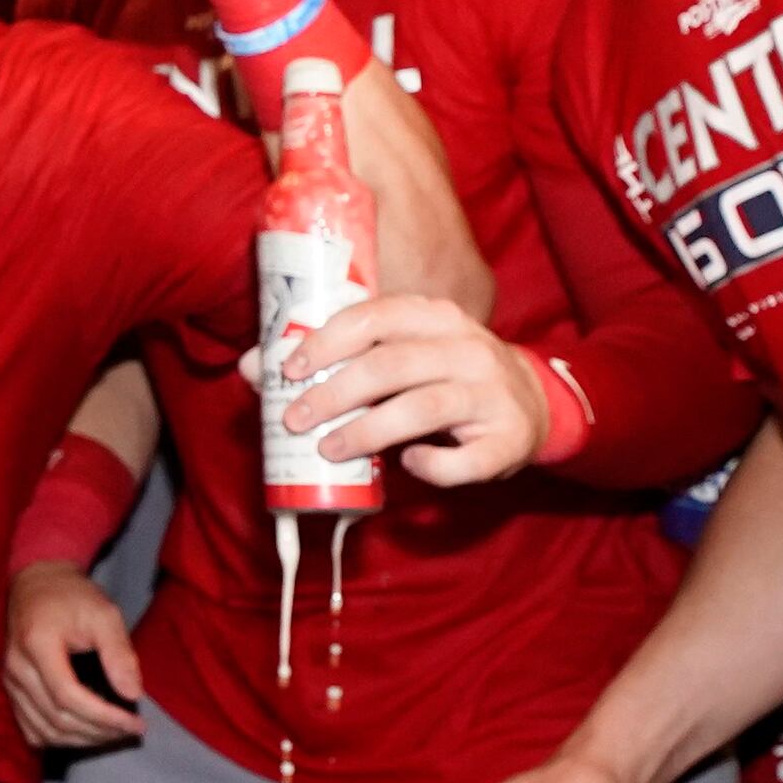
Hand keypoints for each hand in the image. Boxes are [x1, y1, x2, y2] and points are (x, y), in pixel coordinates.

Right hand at [4, 557, 147, 750]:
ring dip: (82, 740)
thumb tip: (133, 695)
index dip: (104, 717)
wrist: (37, 584)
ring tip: (114, 734)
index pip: (68, 696)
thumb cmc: (72, 596)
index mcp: (37, 643)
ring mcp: (9, 681)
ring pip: (44, 730)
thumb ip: (119, 653)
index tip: (136, 724)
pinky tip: (85, 734)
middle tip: (132, 731)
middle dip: (99, 732)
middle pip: (57, 718)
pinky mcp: (10, 690)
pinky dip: (59, 739)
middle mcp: (17, 667)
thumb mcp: (104, 613)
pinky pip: (31, 729)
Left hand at [257, 291, 549, 486]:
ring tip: (328, 449)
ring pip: (422, 408)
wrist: (531, 406)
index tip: (288, 370)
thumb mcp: (401, 355)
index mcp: (436, 317)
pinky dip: (431, 465)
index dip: (326, 341)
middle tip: (294, 420)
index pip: (374, 317)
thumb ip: (337, 358)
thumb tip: (251, 368)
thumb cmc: (444, 378)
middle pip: (390, 365)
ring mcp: (491, 394)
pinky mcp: (506, 440)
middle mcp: (468, 348)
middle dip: (334, 394)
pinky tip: (407, 465)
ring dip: (367, 431)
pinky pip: (463, 459)